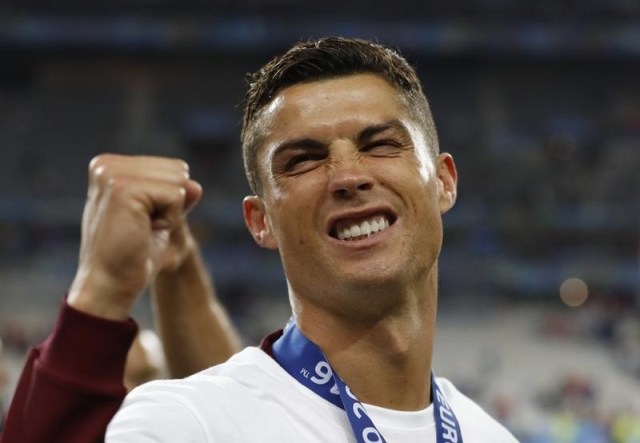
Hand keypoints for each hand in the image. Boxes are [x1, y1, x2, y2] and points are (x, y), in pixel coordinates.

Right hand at [68, 154, 201, 319]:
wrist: (110, 285)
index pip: (173, 167)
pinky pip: (175, 195)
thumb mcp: (162, 219)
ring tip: (141, 229)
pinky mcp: (123, 189)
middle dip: (171, 204)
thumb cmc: (134, 255)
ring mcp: (112, 174)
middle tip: (143, 228)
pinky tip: (143, 232)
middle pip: (178, 170)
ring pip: (178, 181)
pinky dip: (169, 218)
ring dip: (170, 212)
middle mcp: (107, 164)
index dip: (168, 200)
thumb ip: (178, 196)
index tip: (142, 221)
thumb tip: (196, 186)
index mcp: (110, 166)